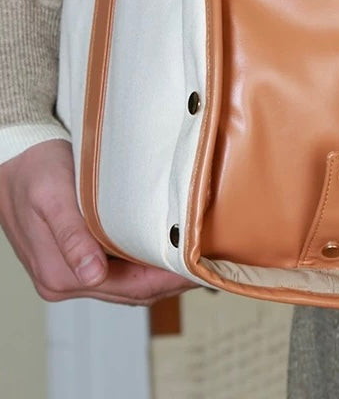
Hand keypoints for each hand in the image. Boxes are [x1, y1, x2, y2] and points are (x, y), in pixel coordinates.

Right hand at [0, 139, 193, 303]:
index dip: (169, 281)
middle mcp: (65, 281)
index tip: (200, 270)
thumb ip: (72, 236)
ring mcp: (71, 271)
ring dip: (159, 273)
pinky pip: (118, 270)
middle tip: (209, 263)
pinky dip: (143, 264)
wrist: (13, 157)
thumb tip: (92, 273)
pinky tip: (163, 248)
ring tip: (193, 256)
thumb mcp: (52, 197)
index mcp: (61, 275)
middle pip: (132, 291)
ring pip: (127, 283)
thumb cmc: (33, 170)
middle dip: (171, 280)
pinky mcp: (76, 258)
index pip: (130, 289)